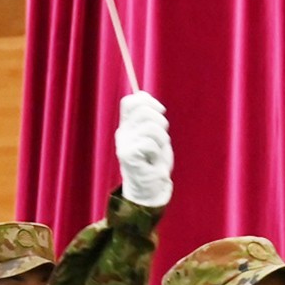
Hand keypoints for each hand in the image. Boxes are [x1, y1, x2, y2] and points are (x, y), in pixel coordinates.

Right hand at [114, 90, 172, 208]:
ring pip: (149, 127)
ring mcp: (123, 144)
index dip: (148, 101)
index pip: (130, 101)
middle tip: (161, 137)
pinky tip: (152, 161)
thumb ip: (149, 117)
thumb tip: (145, 98)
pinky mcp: (127, 155)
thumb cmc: (154, 160)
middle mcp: (122, 132)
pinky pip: (149, 143)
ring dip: (161, 139)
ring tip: (157, 151)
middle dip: (160, 121)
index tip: (160, 111)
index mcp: (127, 125)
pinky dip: (157, 152)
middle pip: (143, 110)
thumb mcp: (154, 134)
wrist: (150, 187)